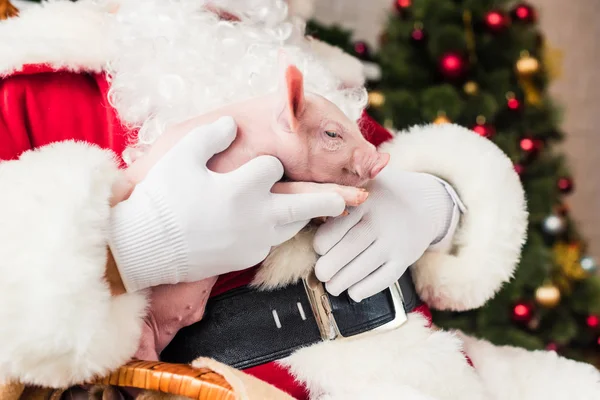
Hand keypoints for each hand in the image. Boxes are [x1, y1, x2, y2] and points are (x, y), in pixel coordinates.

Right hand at [109, 117, 346, 291]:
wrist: (147, 248)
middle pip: (305, 204)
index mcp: (243, 189)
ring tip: (324, 208)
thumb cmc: (163, 199)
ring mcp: (253, 241)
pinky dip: (280, 229)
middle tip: (359, 197)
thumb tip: (232, 123)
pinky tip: (278, 223)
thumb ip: (212, 135)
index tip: (260, 165)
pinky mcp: (246, 258)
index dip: (266, 162)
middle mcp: (256, 218)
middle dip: (333, 198)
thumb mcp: (182, 157)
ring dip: (307, 214)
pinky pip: (272, 240)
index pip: (272, 168)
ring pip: (292, 225)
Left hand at [313, 170, 455, 301]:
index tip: (319, 250)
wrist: (426, 202)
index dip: (323, 243)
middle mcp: (381, 220)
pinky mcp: (406, 257)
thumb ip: (339, 195)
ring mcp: (395, 240)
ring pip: (364, 266)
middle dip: (330, 266)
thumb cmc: (382, 195)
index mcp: (364, 200)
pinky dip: (367, 289)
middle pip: (349, 248)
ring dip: (344, 281)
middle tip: (320, 274)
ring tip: (332, 286)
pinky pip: (385, 278)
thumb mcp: (364, 185)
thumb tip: (307, 212)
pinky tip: (354, 293)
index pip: (337, 226)